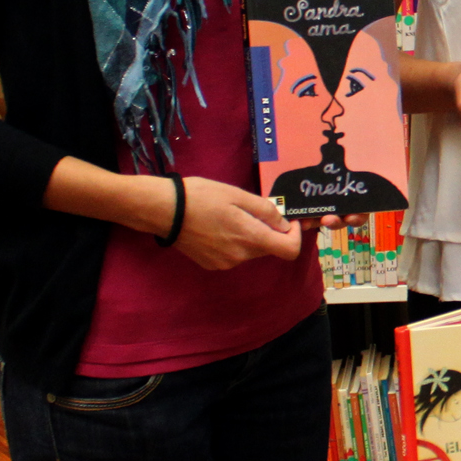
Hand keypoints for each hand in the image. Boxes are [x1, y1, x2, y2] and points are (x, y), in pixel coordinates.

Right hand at [172, 176, 303, 269]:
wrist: (164, 211)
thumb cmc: (201, 197)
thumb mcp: (238, 195)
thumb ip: (266, 211)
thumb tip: (284, 224)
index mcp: (250, 238)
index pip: (290, 251)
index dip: (295, 236)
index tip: (287, 221)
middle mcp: (240, 256)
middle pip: (269, 249)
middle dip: (269, 232)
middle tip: (254, 211)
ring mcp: (225, 263)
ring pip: (251, 251)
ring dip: (251, 236)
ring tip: (231, 216)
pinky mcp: (212, 265)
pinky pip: (234, 255)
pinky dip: (234, 243)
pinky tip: (218, 227)